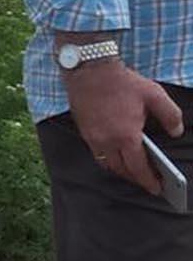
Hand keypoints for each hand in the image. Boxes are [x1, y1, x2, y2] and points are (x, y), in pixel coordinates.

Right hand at [66, 58, 184, 194]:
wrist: (89, 71)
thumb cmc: (122, 82)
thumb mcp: (154, 94)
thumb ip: (170, 115)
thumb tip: (176, 132)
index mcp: (126, 135)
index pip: (138, 167)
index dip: (149, 181)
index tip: (158, 189)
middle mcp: (107, 142)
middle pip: (121, 170)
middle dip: (136, 179)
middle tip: (148, 183)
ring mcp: (93, 138)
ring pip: (107, 164)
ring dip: (121, 171)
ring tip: (134, 172)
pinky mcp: (84, 132)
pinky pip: (97, 154)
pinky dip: (109, 160)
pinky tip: (118, 156)